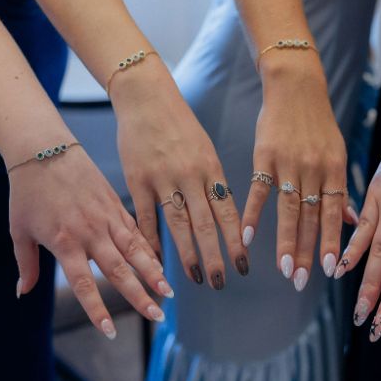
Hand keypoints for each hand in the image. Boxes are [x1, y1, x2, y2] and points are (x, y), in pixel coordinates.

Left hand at [10, 143, 169, 337]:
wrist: (43, 149)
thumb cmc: (26, 191)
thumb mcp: (19, 230)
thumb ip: (27, 264)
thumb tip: (22, 293)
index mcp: (64, 242)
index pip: (85, 283)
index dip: (97, 309)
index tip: (110, 331)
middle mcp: (90, 232)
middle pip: (119, 271)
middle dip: (139, 296)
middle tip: (157, 317)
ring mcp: (106, 216)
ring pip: (135, 250)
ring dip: (153, 273)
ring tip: (168, 292)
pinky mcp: (115, 203)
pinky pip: (136, 230)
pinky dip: (149, 248)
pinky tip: (160, 264)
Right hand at [110, 62, 246, 289]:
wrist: (146, 97)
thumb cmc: (178, 124)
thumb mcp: (204, 149)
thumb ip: (212, 181)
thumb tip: (222, 215)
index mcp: (211, 168)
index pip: (228, 212)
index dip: (237, 241)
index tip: (243, 266)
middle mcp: (190, 176)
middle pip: (206, 224)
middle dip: (215, 256)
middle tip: (220, 282)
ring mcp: (163, 178)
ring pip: (179, 224)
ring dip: (188, 255)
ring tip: (195, 278)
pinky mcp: (137, 179)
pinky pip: (146, 216)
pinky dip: (152, 240)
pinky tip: (158, 260)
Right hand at [242, 60, 355, 290]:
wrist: (296, 85)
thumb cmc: (318, 123)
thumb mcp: (337, 153)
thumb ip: (342, 189)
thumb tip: (351, 222)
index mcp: (334, 170)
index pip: (334, 213)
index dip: (332, 242)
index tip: (331, 270)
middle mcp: (314, 169)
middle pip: (311, 217)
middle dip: (308, 251)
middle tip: (303, 280)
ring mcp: (288, 163)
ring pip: (288, 209)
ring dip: (286, 241)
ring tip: (284, 269)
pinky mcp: (264, 155)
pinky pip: (258, 190)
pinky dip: (253, 214)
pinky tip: (247, 237)